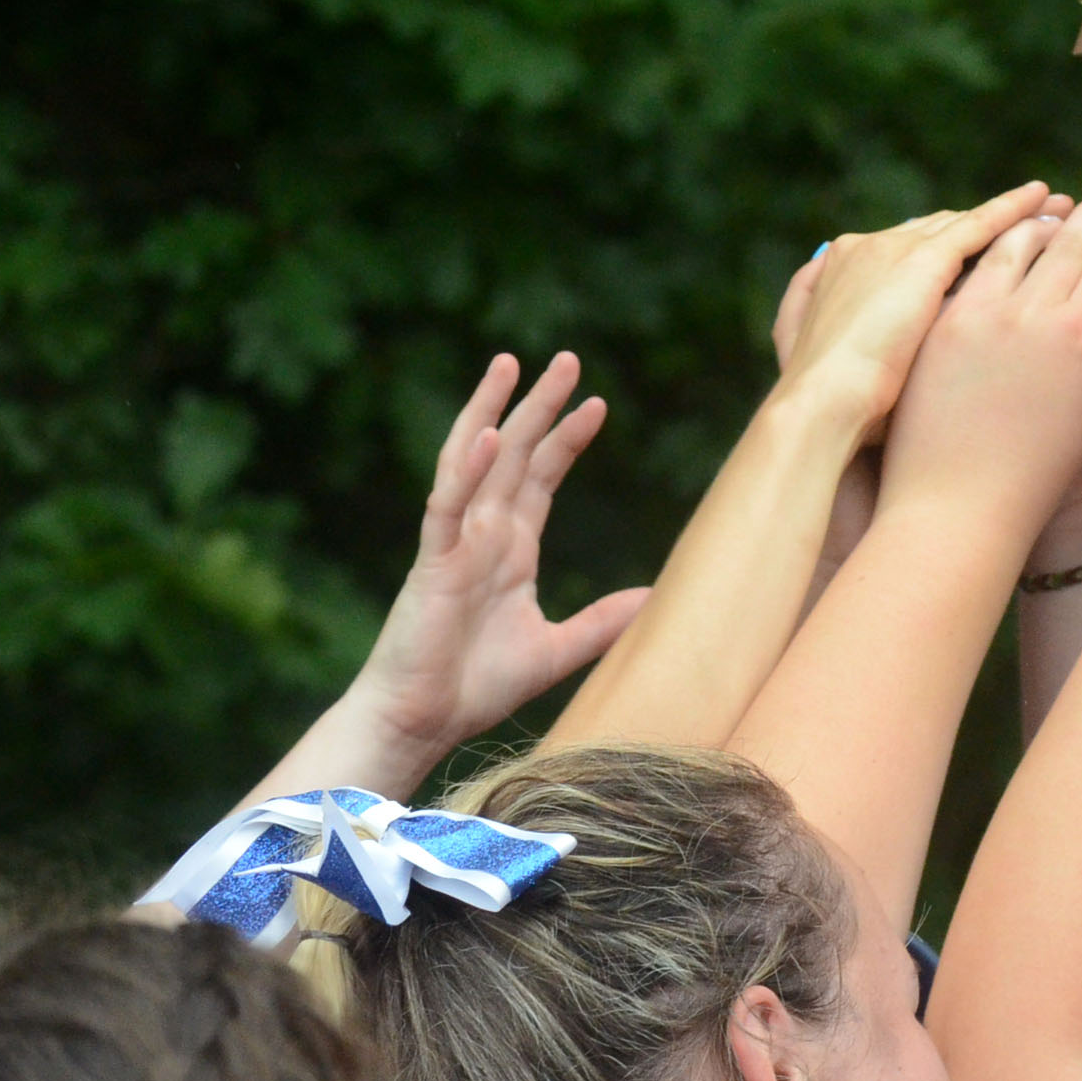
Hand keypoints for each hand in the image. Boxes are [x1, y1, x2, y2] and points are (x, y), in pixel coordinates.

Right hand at [340, 354, 645, 774]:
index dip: (566, 439)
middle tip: (568, 359)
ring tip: (510, 363)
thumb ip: (602, 622)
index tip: (598, 405)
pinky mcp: (432, 563)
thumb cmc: (476, 687)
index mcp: (509, 549)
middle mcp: (482, 534)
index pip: (540, 477)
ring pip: (472, 460)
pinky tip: (483, 434)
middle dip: (538, 405)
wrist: (424, 721)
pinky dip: (464, 470)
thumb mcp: (556, 649)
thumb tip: (657, 598)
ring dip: (490, 410)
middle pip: (512, 453)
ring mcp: (454, 542)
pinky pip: (447, 506)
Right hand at [776, 185, 1057, 444]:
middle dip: (992, 228)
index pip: (913, 254)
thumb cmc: (842, 421)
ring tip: (1059, 209)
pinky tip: (1044, 201)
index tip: (995, 260)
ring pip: (968, 223)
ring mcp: (892, 250)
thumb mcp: (863, 376)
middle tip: (1041, 222)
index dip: (957, 255)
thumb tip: (915, 368)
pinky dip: (1015, 210)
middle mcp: (866, 249)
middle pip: (943, 230)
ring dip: (1017, 216)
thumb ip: (891, 355)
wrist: (818, 416)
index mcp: (842, 273)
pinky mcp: (920, 261)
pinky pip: (980, 225)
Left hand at [876, 199, 1081, 533]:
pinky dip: (999, 250)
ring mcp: (983, 311)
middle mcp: (1036, 312)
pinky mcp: (942, 320)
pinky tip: (1005, 251)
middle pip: (1077, 234)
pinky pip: (976, 265)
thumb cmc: (1032, 476)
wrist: (955, 504)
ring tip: (1057, 225)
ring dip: (1047, 225)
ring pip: (1023, 238)